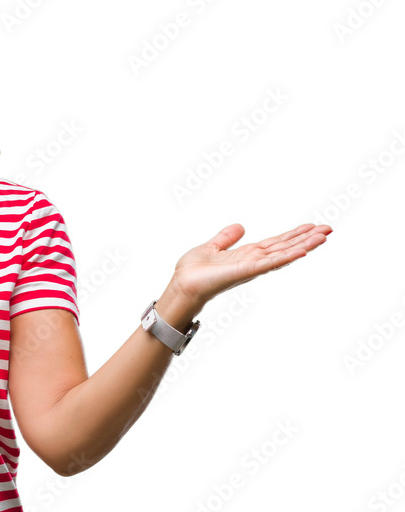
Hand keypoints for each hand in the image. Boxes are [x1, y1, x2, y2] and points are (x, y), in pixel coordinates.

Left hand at [171, 222, 332, 307]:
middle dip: (307, 238)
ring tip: (324, 236)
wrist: (182, 285)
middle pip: (286, 247)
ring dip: (304, 245)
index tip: (313, 226)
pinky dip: (286, 257)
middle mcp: (254, 261)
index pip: (276, 242)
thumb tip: (239, 226)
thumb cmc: (192, 271)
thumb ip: (226, 238)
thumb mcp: (211, 247)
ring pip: (283, 254)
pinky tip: (302, 251)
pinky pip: (269, 264)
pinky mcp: (245, 271)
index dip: (294, 234)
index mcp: (248, 254)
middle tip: (329, 229)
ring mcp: (251, 267)